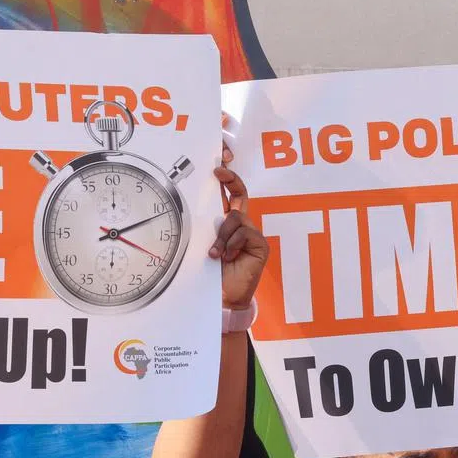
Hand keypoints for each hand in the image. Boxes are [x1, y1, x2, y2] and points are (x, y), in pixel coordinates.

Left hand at [209, 166, 267, 310]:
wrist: (223, 297)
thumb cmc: (212, 273)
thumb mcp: (203, 245)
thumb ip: (206, 227)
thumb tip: (196, 206)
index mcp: (226, 222)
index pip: (228, 193)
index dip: (227, 176)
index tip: (219, 160)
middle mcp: (241, 224)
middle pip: (240, 193)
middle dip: (231, 178)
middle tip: (219, 171)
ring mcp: (251, 234)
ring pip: (236, 217)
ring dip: (222, 235)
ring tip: (215, 254)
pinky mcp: (260, 245)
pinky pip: (245, 233)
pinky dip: (231, 245)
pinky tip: (226, 257)